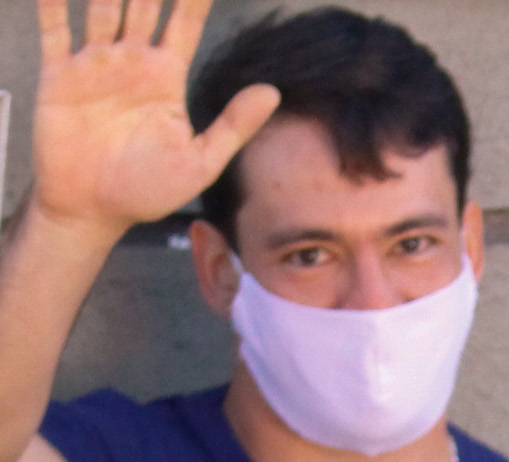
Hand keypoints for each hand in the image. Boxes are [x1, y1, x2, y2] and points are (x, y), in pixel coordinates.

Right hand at [31, 0, 277, 239]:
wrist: (95, 211)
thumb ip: (234, 124)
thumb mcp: (202, 161)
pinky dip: (52, 4)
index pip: (183, 22)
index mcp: (166, 77)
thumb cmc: (149, 191)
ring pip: (101, 7)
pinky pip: (55, 29)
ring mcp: (94, 65)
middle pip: (142, 5)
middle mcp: (131, 62)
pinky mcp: (59, 74)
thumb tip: (272, 92)